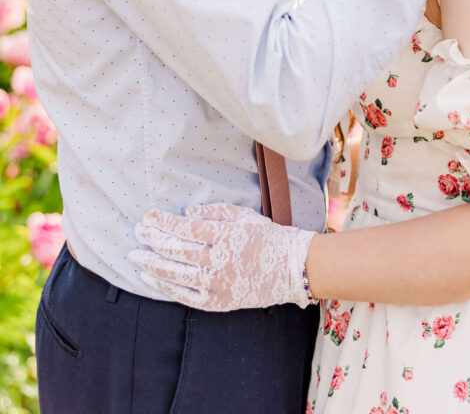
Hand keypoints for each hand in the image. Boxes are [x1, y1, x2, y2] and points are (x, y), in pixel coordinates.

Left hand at [130, 202, 316, 310]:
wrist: (291, 268)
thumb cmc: (267, 237)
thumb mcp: (243, 215)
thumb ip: (214, 212)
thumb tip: (186, 213)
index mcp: (225, 235)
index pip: (185, 228)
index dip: (163, 221)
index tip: (149, 215)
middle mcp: (218, 260)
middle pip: (176, 250)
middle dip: (153, 239)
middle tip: (138, 231)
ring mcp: (216, 283)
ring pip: (175, 273)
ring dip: (151, 263)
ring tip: (135, 256)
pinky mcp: (217, 301)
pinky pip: (184, 295)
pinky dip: (164, 286)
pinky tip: (150, 278)